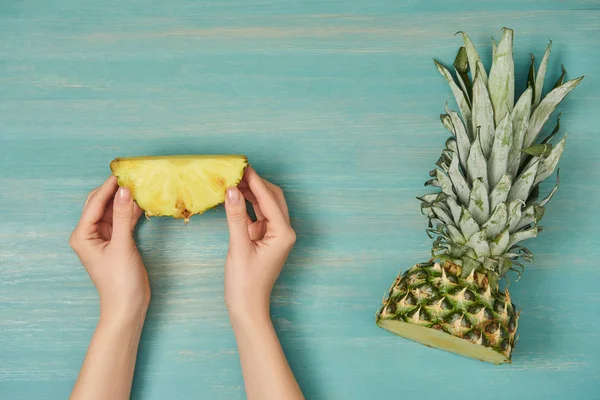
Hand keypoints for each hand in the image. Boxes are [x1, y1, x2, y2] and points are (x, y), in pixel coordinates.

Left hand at [69, 176, 149, 322]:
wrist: (127, 307)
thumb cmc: (120, 281)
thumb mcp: (122, 246)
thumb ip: (122, 217)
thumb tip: (124, 190)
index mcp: (83, 234)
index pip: (95, 203)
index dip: (109, 186)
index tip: (123, 171)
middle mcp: (90, 233)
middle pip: (101, 203)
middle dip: (115, 190)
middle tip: (132, 175)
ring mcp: (104, 237)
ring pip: (113, 210)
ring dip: (124, 199)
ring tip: (140, 184)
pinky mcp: (118, 241)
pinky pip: (123, 220)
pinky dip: (131, 211)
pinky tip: (142, 202)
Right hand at [224, 167, 296, 320]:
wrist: (247, 307)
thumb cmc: (245, 283)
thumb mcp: (238, 247)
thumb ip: (236, 217)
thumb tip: (231, 190)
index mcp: (283, 233)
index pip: (269, 198)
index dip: (255, 181)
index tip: (241, 166)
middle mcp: (283, 231)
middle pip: (272, 197)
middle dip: (255, 183)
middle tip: (236, 170)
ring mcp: (274, 234)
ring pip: (265, 204)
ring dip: (250, 192)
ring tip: (232, 179)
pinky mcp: (264, 238)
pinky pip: (257, 214)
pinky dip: (247, 205)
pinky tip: (234, 197)